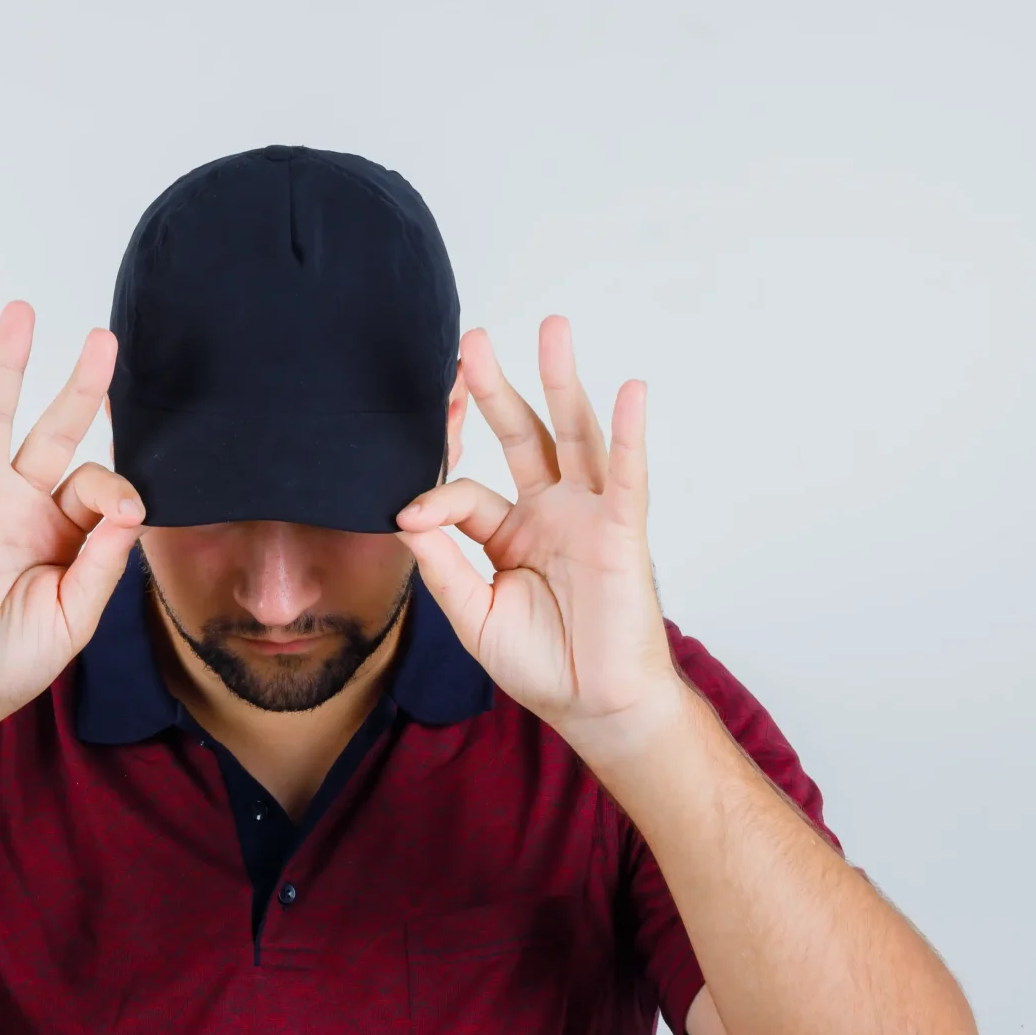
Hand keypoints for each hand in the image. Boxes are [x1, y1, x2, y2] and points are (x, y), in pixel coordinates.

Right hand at [0, 301, 144, 737]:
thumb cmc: (16, 658)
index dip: (115, 489)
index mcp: (66, 529)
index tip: (122, 512)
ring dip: (6, 365)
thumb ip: (103, 561)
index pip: (98, 483)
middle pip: (57, 428)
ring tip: (20, 314)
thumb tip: (133, 506)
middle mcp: (23, 503)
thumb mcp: (76, 615)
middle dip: (82, 385)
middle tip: (104, 339)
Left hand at [395, 316, 684, 758]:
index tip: (411, 515)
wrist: (591, 705)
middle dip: (497, 386)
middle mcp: (549, 512)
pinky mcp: (621, 532)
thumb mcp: (473, 614)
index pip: (467, 493)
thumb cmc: (539, 663)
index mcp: (509, 532)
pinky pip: (626, 476)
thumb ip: (442, 565)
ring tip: (553, 329)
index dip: (437, 497)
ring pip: (573, 436)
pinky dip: (629, 433)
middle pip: (521, 434)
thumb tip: (406, 515)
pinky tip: (629, 391)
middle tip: (472, 340)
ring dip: (563, 382)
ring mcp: (586, 516)